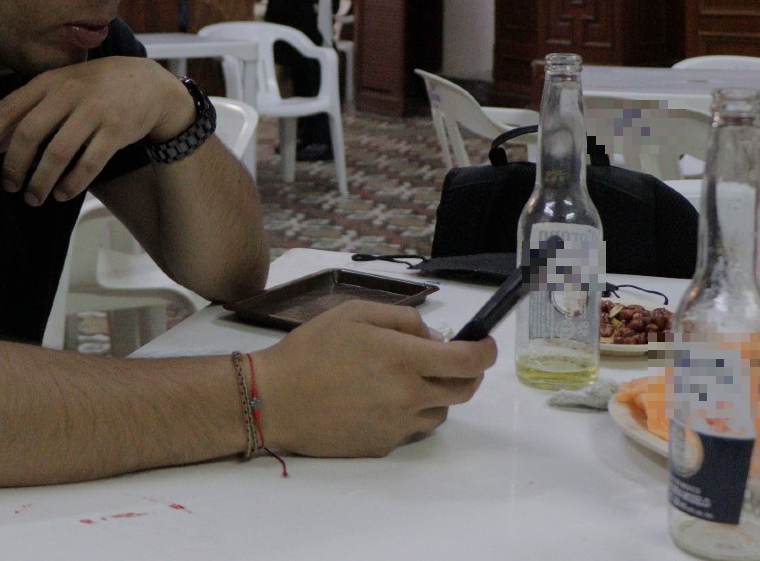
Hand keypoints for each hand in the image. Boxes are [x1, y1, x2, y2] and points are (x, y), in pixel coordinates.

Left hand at [0, 57, 193, 205]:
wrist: (147, 83)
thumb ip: (29, 110)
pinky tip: (63, 194)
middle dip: (14, 167)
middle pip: (29, 134)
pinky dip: (72, 183)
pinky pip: (89, 163)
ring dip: (41, 182)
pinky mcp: (117, 131)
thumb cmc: (95, 89)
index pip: (6, 110)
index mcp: (48, 81)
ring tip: (34, 198)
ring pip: (58, 153)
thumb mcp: (60, 88)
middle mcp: (69, 93)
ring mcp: (94, 111)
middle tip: (10, 187)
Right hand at [253, 300, 496, 457]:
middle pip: (464, 390)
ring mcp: (398, 425)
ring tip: (401, 379)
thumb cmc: (310, 351)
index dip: (486, 351)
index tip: (486, 344)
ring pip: (440, 411)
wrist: (274, 399)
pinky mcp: (384, 445)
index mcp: (404, 359)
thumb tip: (433, 337)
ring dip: (435, 393)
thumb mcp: (355, 314)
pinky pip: (412, 428)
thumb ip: (403, 319)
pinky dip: (408, 412)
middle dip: (466, 372)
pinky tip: (377, 399)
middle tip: (450, 359)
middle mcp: (408, 396)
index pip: (469, 361)